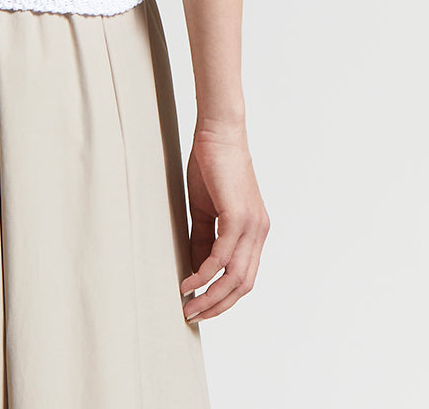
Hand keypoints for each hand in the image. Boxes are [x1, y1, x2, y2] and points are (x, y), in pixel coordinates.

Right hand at [181, 119, 269, 321]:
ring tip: (189, 306)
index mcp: (254, 232)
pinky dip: (205, 274)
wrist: (218, 132)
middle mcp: (258, 232)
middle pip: (243, 285)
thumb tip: (197, 268)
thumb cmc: (211, 165)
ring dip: (211, 297)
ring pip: (236, 277)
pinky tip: (189, 282)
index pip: (244, 277)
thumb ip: (204, 238)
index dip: (223, 296)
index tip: (200, 306)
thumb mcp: (206, 209)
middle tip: (193, 315)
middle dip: (217, 306)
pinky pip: (223, 256)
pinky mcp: (239, 217)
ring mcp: (252, 225)